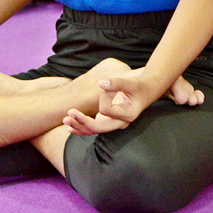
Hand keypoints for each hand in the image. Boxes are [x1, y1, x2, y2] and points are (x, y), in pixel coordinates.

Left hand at [64, 68, 187, 135]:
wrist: (147, 90)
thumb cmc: (139, 85)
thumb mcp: (130, 83)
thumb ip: (116, 83)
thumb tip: (100, 83)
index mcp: (127, 115)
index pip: (106, 111)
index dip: (102, 98)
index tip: (106, 86)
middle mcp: (120, 122)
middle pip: (99, 127)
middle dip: (83, 122)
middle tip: (68, 114)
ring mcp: (113, 123)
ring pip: (95, 130)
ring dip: (79, 126)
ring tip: (65, 122)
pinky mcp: (108, 120)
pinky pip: (94, 127)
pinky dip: (82, 127)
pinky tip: (70, 128)